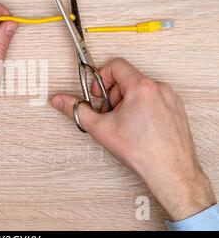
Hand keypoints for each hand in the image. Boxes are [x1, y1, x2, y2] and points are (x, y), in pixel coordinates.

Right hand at [51, 58, 215, 220]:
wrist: (170, 171)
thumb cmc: (141, 151)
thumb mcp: (101, 128)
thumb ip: (77, 110)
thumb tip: (60, 101)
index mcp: (141, 87)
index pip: (116, 65)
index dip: (101, 78)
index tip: (98, 95)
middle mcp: (159, 88)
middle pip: (127, 79)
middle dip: (113, 95)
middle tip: (109, 115)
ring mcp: (170, 98)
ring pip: (140, 90)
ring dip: (127, 102)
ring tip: (124, 124)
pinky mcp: (176, 109)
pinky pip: (154, 99)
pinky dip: (142, 108)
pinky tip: (138, 128)